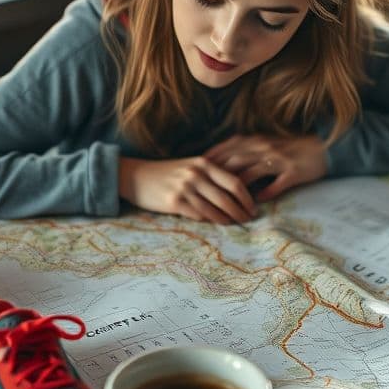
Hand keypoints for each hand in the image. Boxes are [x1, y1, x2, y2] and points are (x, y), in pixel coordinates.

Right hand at [118, 156, 256, 224]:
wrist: (135, 176)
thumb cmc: (166, 173)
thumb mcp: (190, 166)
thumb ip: (211, 174)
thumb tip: (236, 191)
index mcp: (203, 163)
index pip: (234, 182)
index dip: (247, 197)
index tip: (253, 208)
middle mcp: (195, 174)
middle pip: (227, 198)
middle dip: (241, 211)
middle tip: (248, 220)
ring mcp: (185, 188)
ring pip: (214, 209)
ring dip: (227, 220)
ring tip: (235, 225)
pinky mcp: (174, 202)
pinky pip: (198, 216)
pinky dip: (210, 221)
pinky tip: (216, 224)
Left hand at [202, 134, 326, 202]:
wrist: (322, 148)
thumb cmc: (290, 148)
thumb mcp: (265, 144)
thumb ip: (245, 150)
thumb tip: (220, 162)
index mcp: (256, 140)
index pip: (227, 148)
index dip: (210, 159)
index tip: (194, 170)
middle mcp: (264, 148)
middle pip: (234, 161)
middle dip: (216, 175)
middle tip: (202, 189)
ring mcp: (279, 160)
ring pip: (252, 173)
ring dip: (237, 189)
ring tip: (224, 202)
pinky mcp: (293, 172)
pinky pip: (276, 184)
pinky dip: (264, 193)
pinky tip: (254, 205)